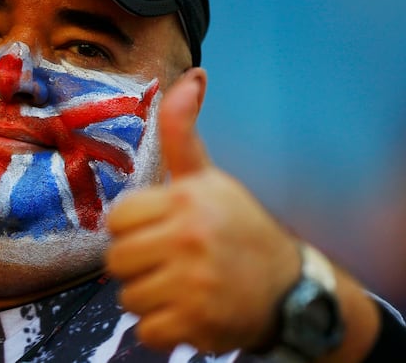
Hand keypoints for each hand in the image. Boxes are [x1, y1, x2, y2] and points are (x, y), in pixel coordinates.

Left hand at [105, 69, 300, 353]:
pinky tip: (189, 312)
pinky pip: (146, 331)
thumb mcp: (210, 177)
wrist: (289, 289)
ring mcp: (195, 283)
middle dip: (137, 265)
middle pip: (115, 261)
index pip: (117, 219)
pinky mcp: (198, 323)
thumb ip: (184, 131)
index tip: (159, 231)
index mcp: (187, 199)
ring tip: (181, 286)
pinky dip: (163, 328)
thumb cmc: (239, 227)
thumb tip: (193, 74)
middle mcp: (190, 237)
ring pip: (127, 298)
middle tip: (169, 262)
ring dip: (149, 298)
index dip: (133, 228)